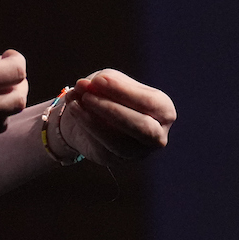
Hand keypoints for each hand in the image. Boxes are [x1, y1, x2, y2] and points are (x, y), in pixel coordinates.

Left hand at [57, 69, 175, 162]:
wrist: (89, 117)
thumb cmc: (108, 95)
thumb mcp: (110, 82)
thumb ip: (103, 81)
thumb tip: (87, 85)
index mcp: (164, 111)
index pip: (151, 103)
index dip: (124, 91)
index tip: (98, 80)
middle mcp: (157, 135)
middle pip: (142, 127)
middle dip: (112, 110)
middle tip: (86, 95)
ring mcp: (137, 151)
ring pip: (120, 141)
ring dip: (94, 120)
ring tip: (75, 102)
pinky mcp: (115, 160)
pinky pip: (102, 146)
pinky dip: (85, 126)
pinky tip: (74, 111)